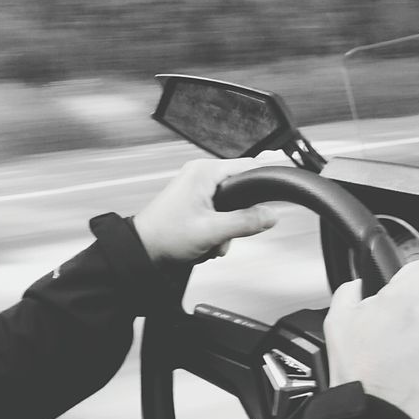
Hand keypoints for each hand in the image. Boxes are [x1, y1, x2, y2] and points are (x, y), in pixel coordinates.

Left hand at [133, 156, 279, 263]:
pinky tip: (206, 242)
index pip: (248, 167)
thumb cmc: (165, 235)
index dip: (262, 184)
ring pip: (231, 206)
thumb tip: (271, 215)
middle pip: (241, 190)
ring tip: (211, 241)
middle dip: (238, 217)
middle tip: (226, 233)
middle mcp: (200, 174)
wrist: (143, 251)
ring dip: (227, 229)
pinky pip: (219, 213)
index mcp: (204, 172)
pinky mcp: (194, 202)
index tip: (276, 196)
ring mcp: (196, 188)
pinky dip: (217, 230)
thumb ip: (245, 222)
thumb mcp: (212, 231)